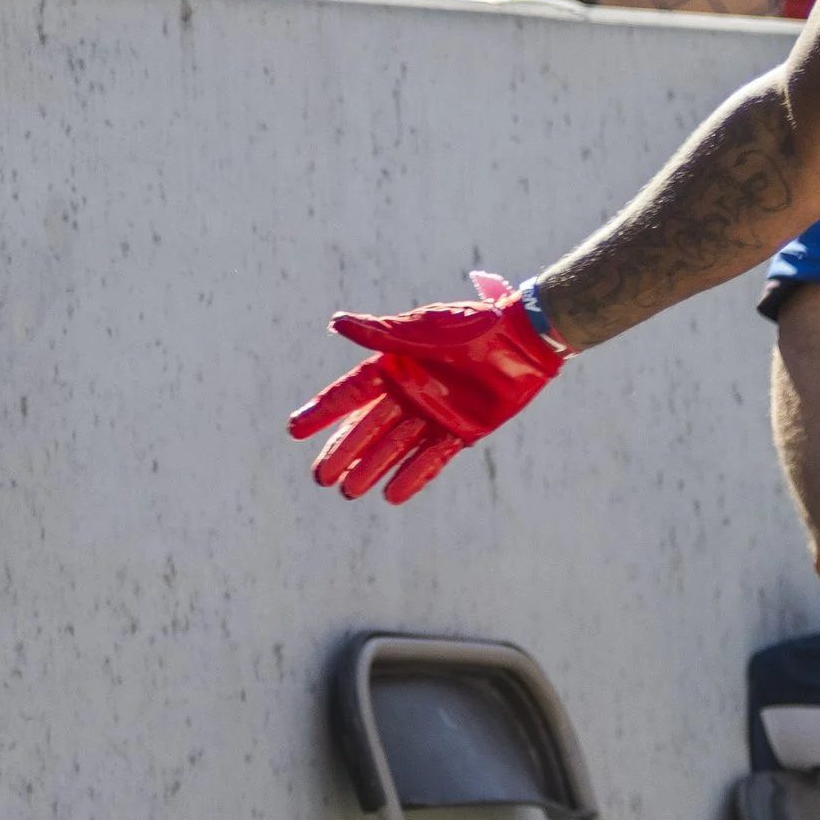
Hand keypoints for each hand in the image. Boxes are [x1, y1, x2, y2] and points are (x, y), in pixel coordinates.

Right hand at [289, 272, 566, 502]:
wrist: (524, 338)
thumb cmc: (473, 325)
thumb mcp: (422, 329)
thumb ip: (381, 332)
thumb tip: (335, 323)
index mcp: (396, 364)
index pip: (351, 392)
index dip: (324, 410)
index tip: (294, 430)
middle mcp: (411, 392)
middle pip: (369, 427)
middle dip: (345, 450)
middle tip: (321, 477)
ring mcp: (434, 414)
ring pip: (396, 446)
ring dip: (373, 467)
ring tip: (349, 491)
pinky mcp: (462, 431)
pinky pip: (432, 458)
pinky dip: (413, 476)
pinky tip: (391, 496)